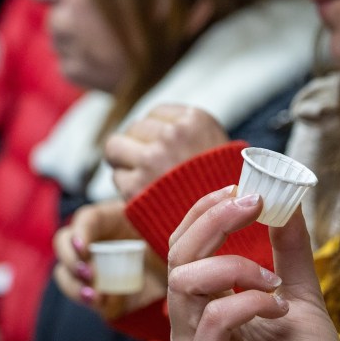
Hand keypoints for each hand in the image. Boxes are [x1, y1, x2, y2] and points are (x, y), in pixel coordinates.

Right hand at [53, 201, 165, 318]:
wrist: (179, 272)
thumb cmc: (167, 239)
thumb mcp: (160, 224)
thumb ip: (152, 215)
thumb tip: (141, 205)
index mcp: (107, 218)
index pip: (84, 220)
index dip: (79, 232)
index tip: (84, 248)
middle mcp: (92, 240)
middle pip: (63, 244)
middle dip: (71, 259)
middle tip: (88, 273)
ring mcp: (90, 266)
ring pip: (65, 273)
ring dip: (74, 285)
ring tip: (94, 296)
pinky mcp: (95, 289)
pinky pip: (83, 294)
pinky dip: (88, 300)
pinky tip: (102, 303)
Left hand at [104, 104, 228, 199]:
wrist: (225, 226)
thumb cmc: (220, 188)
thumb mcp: (216, 145)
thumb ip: (187, 131)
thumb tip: (152, 125)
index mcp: (194, 120)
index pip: (155, 114)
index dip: (157, 133)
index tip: (165, 149)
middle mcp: (173, 136)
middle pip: (134, 128)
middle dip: (139, 145)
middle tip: (151, 166)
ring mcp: (153, 160)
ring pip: (115, 147)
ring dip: (125, 162)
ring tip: (144, 177)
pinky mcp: (136, 186)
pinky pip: (117, 176)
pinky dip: (126, 186)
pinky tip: (145, 194)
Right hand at [168, 188, 339, 340]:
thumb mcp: (300, 293)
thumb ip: (289, 251)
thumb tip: (287, 202)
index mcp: (205, 302)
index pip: (186, 246)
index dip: (205, 212)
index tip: (241, 190)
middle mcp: (190, 322)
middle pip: (178, 255)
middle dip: (212, 220)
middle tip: (251, 204)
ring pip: (186, 282)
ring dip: (234, 265)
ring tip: (272, 279)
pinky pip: (213, 319)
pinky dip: (248, 302)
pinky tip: (278, 310)